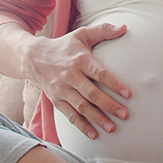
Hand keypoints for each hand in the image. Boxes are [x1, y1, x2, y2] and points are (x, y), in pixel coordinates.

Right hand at [20, 23, 132, 139]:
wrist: (33, 57)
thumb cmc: (64, 46)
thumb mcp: (82, 34)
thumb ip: (103, 31)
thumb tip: (124, 27)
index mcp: (79, 60)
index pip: (99, 74)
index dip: (114, 84)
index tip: (128, 93)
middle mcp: (70, 77)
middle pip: (92, 94)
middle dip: (109, 105)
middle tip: (125, 114)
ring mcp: (62, 90)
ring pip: (81, 107)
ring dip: (97, 119)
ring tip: (113, 128)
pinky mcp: (57, 100)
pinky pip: (70, 116)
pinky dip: (81, 126)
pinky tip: (94, 135)